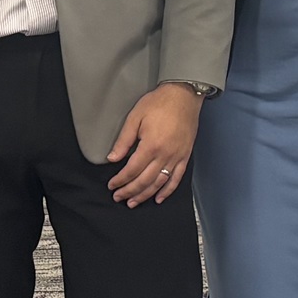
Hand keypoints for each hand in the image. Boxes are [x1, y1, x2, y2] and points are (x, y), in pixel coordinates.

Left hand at [105, 82, 202, 207]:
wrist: (184, 95)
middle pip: (144, 180)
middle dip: (129, 191)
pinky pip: (176, 178)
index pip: (131, 170)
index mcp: (150, 145)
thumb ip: (124, 140)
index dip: (120, 180)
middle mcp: (164, 155)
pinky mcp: (185, 156)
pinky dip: (168, 191)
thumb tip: (112, 158)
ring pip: (159, 183)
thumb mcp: (135, 117)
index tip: (112, 185)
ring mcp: (176, 157)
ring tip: (133, 202)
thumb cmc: (159, 103)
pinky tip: (159, 198)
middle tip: (118, 197)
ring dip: (145, 195)